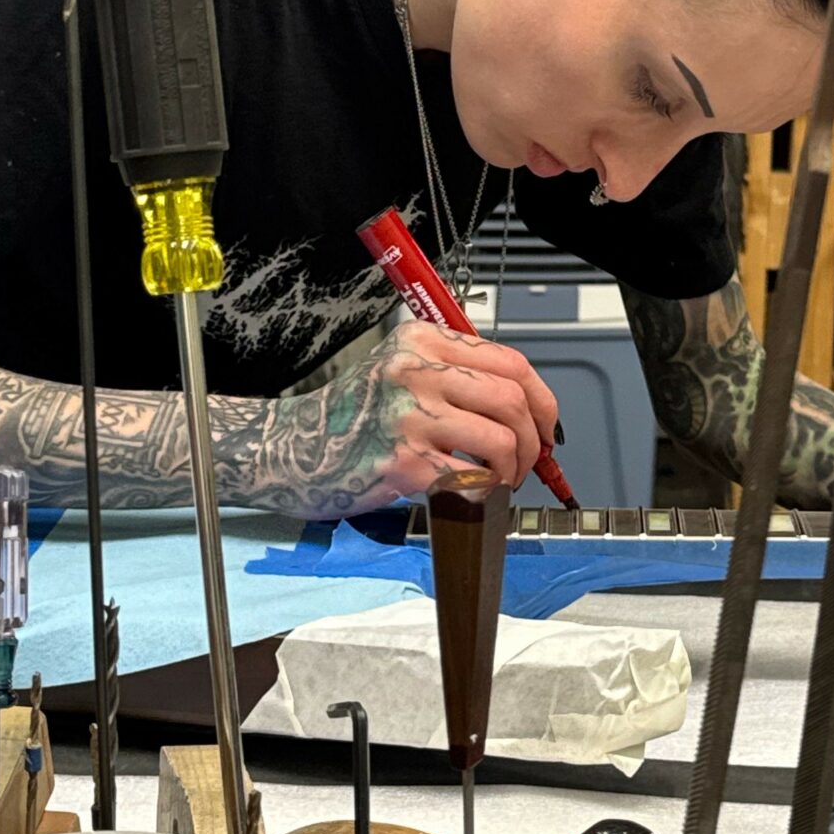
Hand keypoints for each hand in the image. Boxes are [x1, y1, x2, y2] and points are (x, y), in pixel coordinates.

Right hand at [309, 320, 559, 513]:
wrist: (288, 448)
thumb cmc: (346, 417)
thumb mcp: (399, 372)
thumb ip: (454, 376)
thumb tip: (523, 407)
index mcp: (422, 341)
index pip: (510, 361)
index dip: (542, 400)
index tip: (546, 426)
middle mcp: (416, 370)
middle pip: (512, 399)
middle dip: (534, 441)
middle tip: (526, 463)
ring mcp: (408, 416)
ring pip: (501, 440)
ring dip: (512, 470)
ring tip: (497, 480)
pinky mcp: (402, 462)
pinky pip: (471, 478)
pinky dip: (485, 491)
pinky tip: (471, 492)